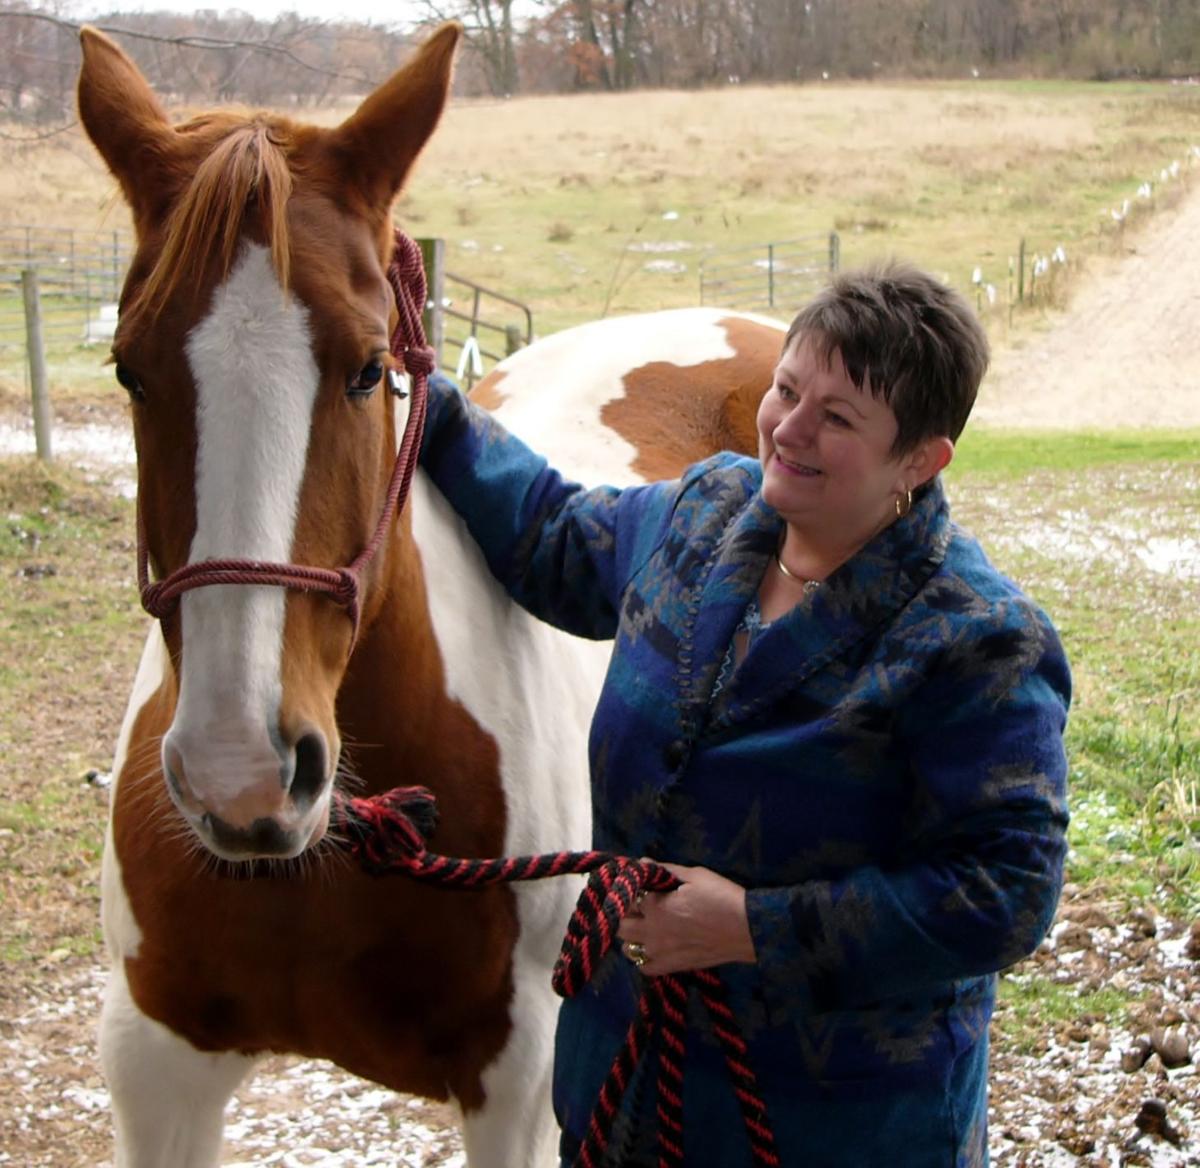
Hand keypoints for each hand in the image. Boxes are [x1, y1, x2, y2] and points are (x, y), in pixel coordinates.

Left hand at [616, 862, 755, 976]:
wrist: (747, 929)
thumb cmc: (721, 896)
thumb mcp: (695, 875)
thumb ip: (665, 869)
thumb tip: (642, 862)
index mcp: (655, 907)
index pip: (627, 897)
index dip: (630, 890)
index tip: (637, 885)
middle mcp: (652, 932)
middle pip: (620, 925)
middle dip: (624, 913)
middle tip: (636, 905)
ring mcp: (661, 953)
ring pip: (627, 948)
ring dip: (631, 936)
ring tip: (644, 926)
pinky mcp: (673, 967)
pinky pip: (645, 968)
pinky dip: (643, 958)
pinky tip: (652, 948)